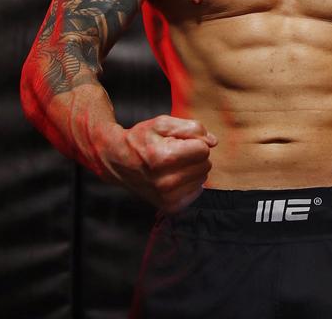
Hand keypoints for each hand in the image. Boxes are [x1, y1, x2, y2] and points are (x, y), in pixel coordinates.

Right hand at [97, 115, 216, 212]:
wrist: (118, 161)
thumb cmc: (141, 140)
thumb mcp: (162, 123)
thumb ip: (191, 128)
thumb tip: (213, 142)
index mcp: (163, 158)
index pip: (203, 150)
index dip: (193, 141)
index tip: (177, 141)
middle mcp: (165, 182)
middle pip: (206, 164)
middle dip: (194, 155)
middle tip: (173, 153)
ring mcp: (168, 198)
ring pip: (203, 178)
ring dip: (191, 169)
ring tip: (171, 165)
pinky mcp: (170, 207)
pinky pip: (198, 191)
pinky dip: (189, 183)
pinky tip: (173, 177)